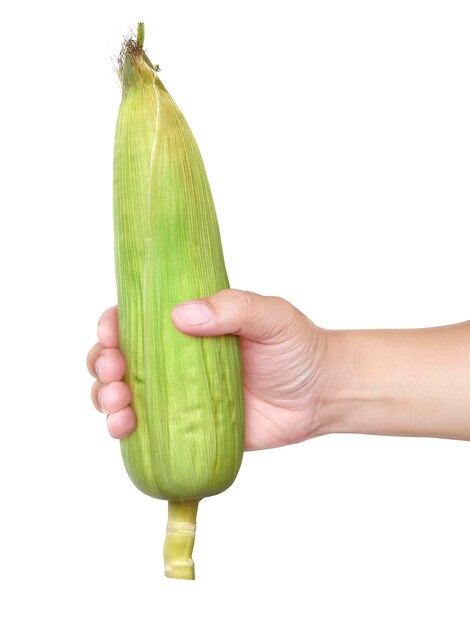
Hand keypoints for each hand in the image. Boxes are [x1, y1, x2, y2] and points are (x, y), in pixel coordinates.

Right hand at [87, 289, 329, 449]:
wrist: (320, 396)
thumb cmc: (296, 349)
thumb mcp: (271, 316)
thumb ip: (233, 308)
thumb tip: (181, 315)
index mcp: (188, 325)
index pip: (136, 318)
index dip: (112, 323)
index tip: (111, 331)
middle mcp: (175, 359)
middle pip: (119, 358)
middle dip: (102, 364)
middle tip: (114, 372)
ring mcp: (177, 396)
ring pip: (123, 394)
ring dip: (105, 398)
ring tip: (119, 406)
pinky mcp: (186, 429)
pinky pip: (145, 432)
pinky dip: (123, 430)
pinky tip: (123, 430)